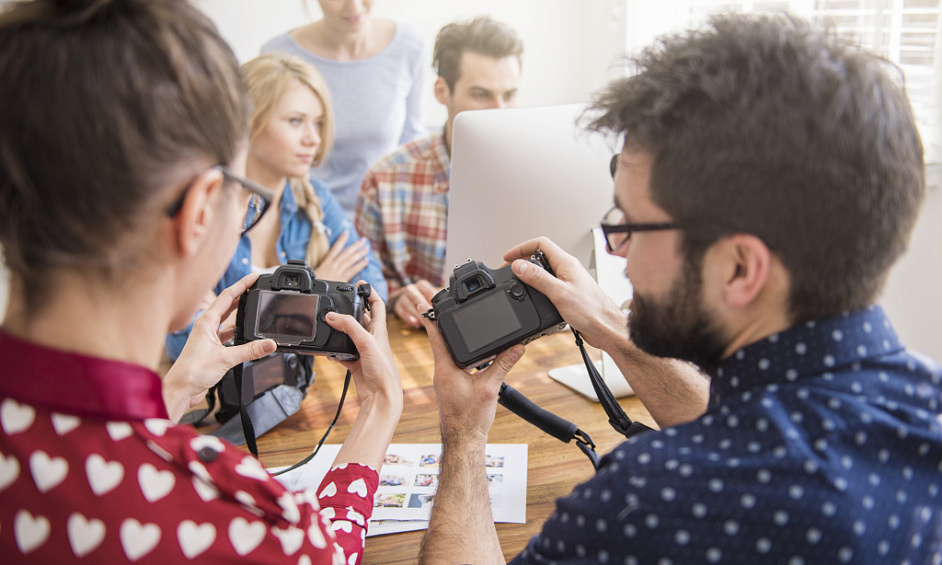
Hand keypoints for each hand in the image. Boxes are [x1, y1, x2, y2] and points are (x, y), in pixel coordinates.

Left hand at [163, 272, 276, 421]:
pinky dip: (239, 332)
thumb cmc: (192, 372)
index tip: (254, 277)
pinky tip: (247, 333)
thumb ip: (250, 350)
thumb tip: (270, 343)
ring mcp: (209, 337)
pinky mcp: (212, 349)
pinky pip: (228, 335)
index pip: (227, 296)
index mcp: (206, 321)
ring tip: (255, 307)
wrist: (181, 390)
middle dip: (243, 296)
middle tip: (257, 288)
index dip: (242, 285)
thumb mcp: (225, 359)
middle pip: (228, 305)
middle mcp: (206, 326)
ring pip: (228, 320)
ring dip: (241, 314)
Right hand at [312, 231, 369, 282]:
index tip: (346, 233)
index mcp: (326, 263)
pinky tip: (366, 261)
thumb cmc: (314, 284)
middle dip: (355, 245)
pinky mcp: (341, 279)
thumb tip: (326, 265)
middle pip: (346, 253)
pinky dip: (360, 265)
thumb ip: (323, 268)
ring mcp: (338, 271)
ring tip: (367, 248)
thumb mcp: (315, 273)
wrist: (313, 292)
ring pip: (350, 259)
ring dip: (360, 253)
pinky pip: (352, 270)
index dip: (341, 240)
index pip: (335, 248)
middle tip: (364, 240)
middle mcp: (333, 265)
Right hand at [325, 283, 401, 409]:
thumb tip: (332, 315)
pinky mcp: (356, 364)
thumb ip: (349, 327)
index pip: (377, 304)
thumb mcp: (367, 343)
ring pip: (349, 335)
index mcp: (380, 329)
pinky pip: (342, 353)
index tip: (359, 283)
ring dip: (339, 331)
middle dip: (349, 311)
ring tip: (326, 325)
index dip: (370, 292)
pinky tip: (328, 351)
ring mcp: (364, 351)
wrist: (382, 398)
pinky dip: (334, 351)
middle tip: (335, 304)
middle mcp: (373, 338)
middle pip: (361, 318)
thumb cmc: (384, 371)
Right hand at [392, 280, 439, 328]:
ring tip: (424, 323)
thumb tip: (453, 301)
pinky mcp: (397, 306)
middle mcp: (411, 289)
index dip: (431, 296)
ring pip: (407, 305)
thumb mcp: (433, 296)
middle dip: (422, 306)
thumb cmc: (424, 297)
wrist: (407, 299)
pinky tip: (416, 325)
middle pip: (415, 296)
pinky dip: (408, 319)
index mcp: (421, 285)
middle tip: (430, 314)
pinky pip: (401, 312)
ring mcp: (403, 297)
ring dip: (416, 314)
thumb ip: (440, 297)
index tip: (436, 305)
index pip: (426, 288)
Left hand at [422, 309, 523, 443]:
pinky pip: (453, 364)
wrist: (464, 440)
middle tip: (440, 306)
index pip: (435, 337)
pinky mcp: (450, 386)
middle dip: (442, 324)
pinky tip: (470, 355)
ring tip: (456, 325)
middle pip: (440, 341)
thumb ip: (503, 365)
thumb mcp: (489, 387)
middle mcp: (441, 371)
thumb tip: (516, 348)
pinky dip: (459, 354)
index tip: (423, 303)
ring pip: (447, 353)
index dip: (430, 318)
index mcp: (445, 368)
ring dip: (452, 340)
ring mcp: (445, 379)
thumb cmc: (470, 418)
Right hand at [504, 237, 626, 350]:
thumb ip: (538, 278)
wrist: (605, 328)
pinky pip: (549, 285)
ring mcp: (568, 282)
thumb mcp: (559, 293)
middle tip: (509, 270)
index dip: (522, 248)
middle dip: (523, 261)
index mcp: (567, 263)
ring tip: (517, 282)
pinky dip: (537, 288)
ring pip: (544, 272)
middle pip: (540, 256)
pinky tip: (533, 297)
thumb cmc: (591, 311)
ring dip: (529, 275)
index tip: (508, 257)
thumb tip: (519, 265)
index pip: (541, 244)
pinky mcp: (568, 294)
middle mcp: (568, 270)